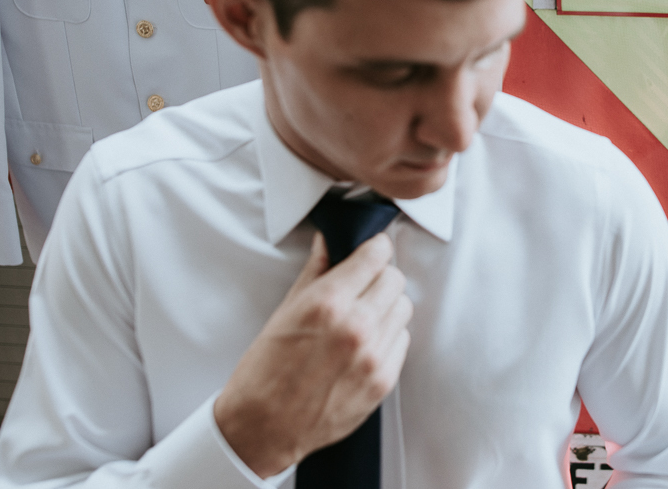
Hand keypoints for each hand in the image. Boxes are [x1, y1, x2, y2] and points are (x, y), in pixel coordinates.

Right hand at [214, 231, 412, 477]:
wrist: (264, 427)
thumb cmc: (266, 369)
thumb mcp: (285, 310)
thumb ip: (316, 271)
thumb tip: (329, 240)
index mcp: (328, 303)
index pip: (377, 254)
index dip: (374, 249)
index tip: (370, 251)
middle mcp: (356, 327)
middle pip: (395, 279)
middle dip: (379, 276)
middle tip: (362, 285)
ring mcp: (373, 356)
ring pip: (403, 308)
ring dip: (386, 306)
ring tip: (363, 316)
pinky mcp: (383, 381)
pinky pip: (402, 341)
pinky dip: (388, 336)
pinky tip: (364, 343)